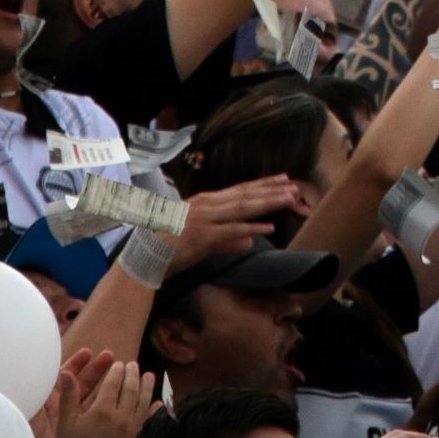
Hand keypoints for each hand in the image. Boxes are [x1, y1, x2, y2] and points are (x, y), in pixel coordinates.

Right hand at [53, 352, 151, 437]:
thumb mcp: (65, 426)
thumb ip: (69, 398)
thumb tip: (66, 372)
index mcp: (102, 411)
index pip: (113, 383)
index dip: (116, 371)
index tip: (118, 363)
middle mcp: (121, 417)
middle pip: (130, 389)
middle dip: (132, 374)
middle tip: (133, 365)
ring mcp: (132, 430)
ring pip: (143, 402)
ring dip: (147, 386)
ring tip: (149, 375)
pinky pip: (150, 421)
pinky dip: (156, 410)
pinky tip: (159, 403)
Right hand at [170, 178, 312, 268]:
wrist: (143, 258)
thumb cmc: (169, 248)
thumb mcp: (201, 240)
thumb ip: (227, 241)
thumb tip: (249, 242)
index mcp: (204, 202)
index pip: (239, 190)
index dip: (262, 184)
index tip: (282, 179)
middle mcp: (206, 205)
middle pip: (245, 194)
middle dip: (272, 190)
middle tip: (295, 186)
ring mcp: (205, 219)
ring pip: (243, 207)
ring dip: (268, 202)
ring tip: (289, 198)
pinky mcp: (203, 236)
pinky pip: (232, 230)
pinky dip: (251, 227)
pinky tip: (268, 227)